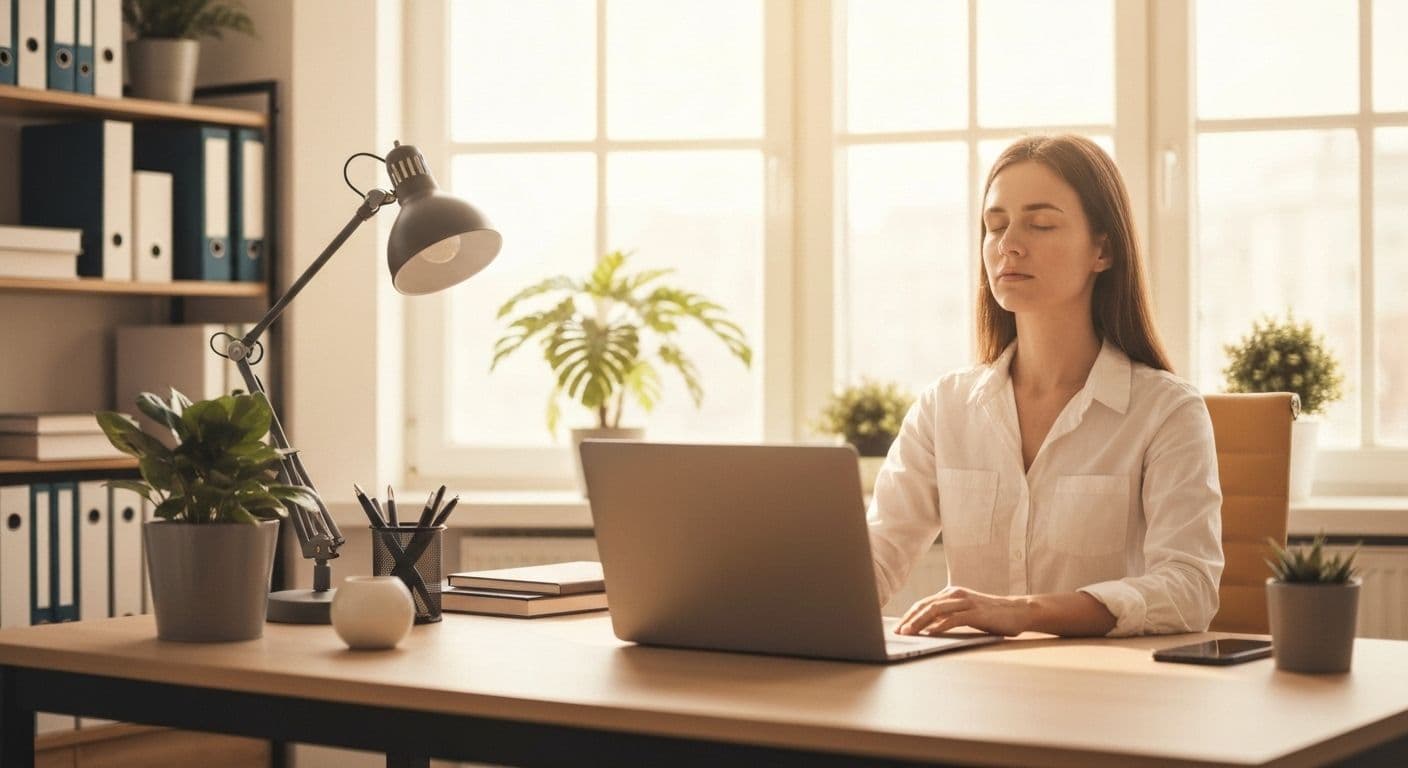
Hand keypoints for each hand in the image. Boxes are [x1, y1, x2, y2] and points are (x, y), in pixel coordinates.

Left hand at [896, 586, 1031, 636]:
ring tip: (909, 633)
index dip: (908, 616)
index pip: (924, 604)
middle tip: (897, 633)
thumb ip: (949, 617)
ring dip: (919, 622)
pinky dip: (939, 626)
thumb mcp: (966, 613)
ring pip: (936, 610)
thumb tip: (927, 629)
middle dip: (909, 619)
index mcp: (951, 594)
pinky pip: (954, 619)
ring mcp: (966, 602)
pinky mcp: (976, 613)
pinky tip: (930, 633)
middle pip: (925, 605)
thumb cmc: (991, 616)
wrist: (1018, 611)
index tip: (897, 628)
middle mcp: (956, 594)